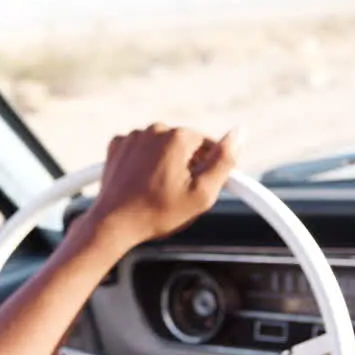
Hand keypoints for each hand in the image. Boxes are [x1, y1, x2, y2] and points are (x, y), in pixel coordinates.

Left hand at [79, 123, 240, 251]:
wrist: (113, 224)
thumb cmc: (158, 213)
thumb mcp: (202, 193)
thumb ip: (224, 160)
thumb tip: (241, 132)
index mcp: (178, 137)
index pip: (208, 145)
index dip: (209, 167)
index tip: (202, 187)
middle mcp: (154, 129)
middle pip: (184, 145)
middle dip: (187, 165)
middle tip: (180, 193)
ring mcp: (133, 136)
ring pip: (161, 146)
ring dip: (165, 163)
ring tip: (159, 190)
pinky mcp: (117, 146)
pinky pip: (140, 150)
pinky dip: (144, 162)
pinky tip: (143, 182)